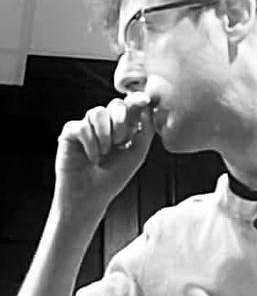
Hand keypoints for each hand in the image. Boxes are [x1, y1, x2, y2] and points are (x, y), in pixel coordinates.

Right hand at [54, 92, 154, 216]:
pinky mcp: (70, 132)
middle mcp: (105, 124)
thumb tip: (147, 106)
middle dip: (121, 121)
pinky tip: (91, 157)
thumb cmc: (114, 177)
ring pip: (97, 112)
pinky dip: (90, 143)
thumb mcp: (137, 153)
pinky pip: (82, 126)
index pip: (130, 107)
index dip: (137, 100)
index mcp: (122, 127)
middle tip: (121, 142)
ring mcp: (87, 126)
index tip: (145, 99)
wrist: (90, 195)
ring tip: (105, 153)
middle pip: (115, 105)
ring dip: (105, 134)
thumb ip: (145, 130)